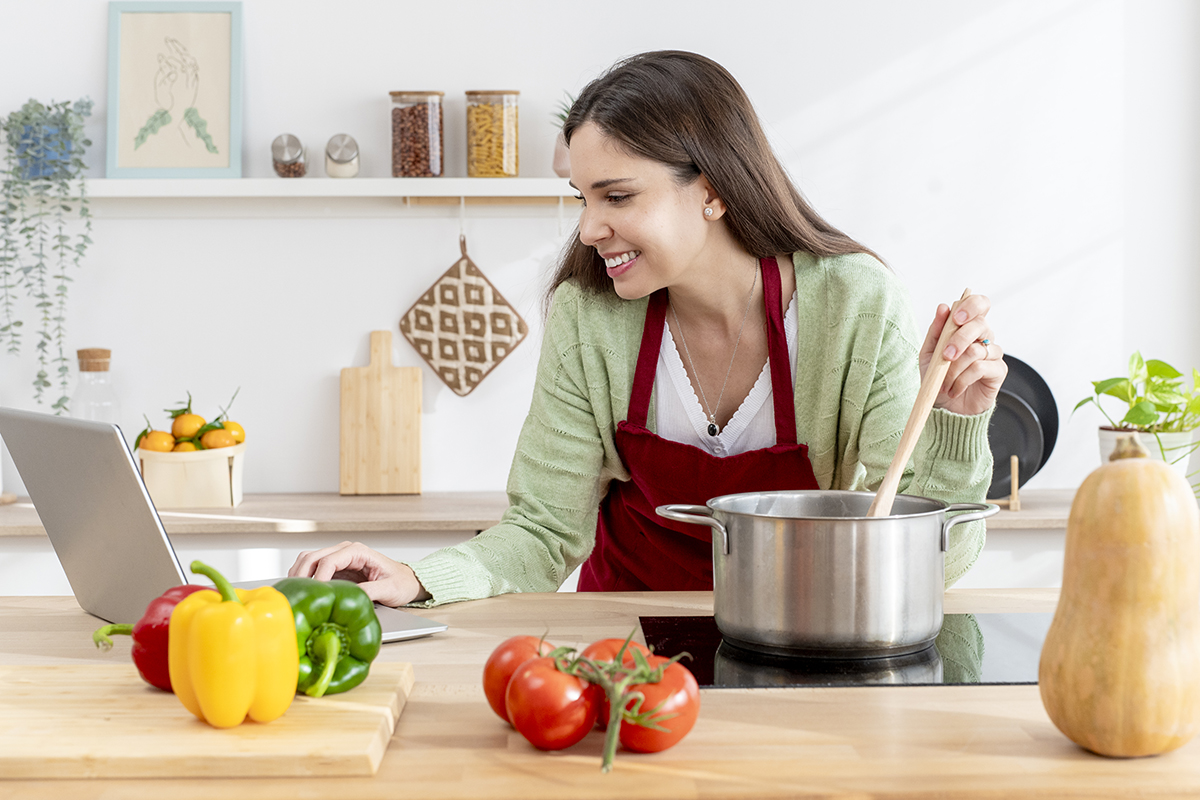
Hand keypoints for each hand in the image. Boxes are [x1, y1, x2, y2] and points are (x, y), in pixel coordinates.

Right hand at [288, 541, 429, 606]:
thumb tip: (348, 595)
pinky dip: (303, 578)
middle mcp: (345, 551)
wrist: (406, 582)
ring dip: (299, 574)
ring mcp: (338, 559)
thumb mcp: (390, 589)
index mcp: (358, 551)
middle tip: (300, 595)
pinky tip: (303, 591)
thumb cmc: (400, 583)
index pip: (329, 560)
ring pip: (308, 560)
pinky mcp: (334, 569)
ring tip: (298, 593)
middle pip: (312, 557)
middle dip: (302, 575)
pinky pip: (312, 569)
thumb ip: (370, 591)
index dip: (319, 577)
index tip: (316, 594)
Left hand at [919, 292, 1007, 415]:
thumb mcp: (929, 353)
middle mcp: (984, 337)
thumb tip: (943, 307)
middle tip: (945, 356)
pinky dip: (962, 380)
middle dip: (958, 340)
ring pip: (976, 350)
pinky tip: (954, 389)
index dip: (971, 305)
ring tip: (944, 382)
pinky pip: (980, 367)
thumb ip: (936, 330)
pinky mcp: (998, 371)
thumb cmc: (937, 377)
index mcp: (967, 327)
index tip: (956, 318)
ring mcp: (993, 353)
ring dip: (954, 368)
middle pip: (980, 324)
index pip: (980, 304)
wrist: (944, 408)